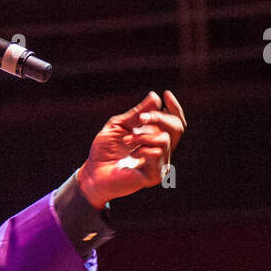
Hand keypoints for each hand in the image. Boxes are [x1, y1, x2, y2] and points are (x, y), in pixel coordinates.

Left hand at [77, 90, 187, 207]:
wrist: (93, 172)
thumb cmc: (104, 150)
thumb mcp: (119, 125)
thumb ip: (137, 114)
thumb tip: (155, 97)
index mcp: (153, 136)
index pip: (174, 121)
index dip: (174, 108)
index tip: (166, 94)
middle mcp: (160, 149)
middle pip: (177, 127)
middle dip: (160, 118)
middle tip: (142, 118)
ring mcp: (159, 163)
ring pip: (165, 140)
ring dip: (143, 136)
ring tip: (127, 140)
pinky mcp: (154, 175)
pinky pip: (157, 154)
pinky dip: (143, 149)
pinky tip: (131, 155)